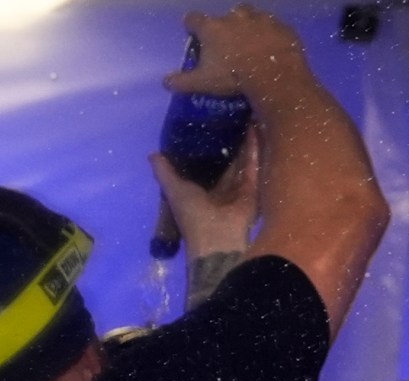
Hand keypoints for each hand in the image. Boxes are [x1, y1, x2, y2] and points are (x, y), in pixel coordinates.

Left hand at [151, 126, 262, 262]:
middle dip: (227, 142)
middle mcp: (217, 189)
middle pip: (224, 161)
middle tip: (230, 115)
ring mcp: (236, 189)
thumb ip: (164, 172)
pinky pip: (253, 165)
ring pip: (240, 160)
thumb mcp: (173, 189)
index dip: (204, 147)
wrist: (217, 236)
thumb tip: (152, 153)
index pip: (201, 165)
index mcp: (197, 191)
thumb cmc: (192, 214)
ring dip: (243, 141)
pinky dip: (254, 148)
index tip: (206, 124)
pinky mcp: (252, 188)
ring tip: (246, 116)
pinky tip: (255, 128)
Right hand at [169, 6, 311, 102]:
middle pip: (227, 14)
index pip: (194, 19)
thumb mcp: (202, 82)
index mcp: (212, 28)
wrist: (274, 74)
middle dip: (226, 24)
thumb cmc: (232, 76)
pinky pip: (273, 27)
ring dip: (250, 26)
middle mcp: (235, 17)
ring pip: (252, 16)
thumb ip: (182, 81)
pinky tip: (270, 48)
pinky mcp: (281, 26)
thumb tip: (165, 81)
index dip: (192, 25)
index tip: (193, 33)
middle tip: (228, 41)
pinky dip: (270, 35)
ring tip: (251, 42)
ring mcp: (261, 19)